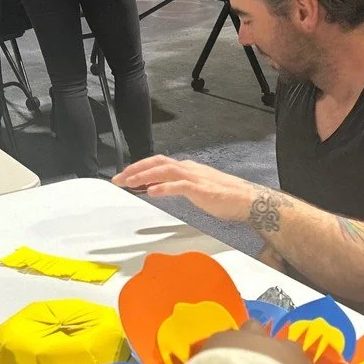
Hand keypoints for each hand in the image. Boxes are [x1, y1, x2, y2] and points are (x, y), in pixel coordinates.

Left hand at [113, 155, 259, 221]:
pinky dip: (164, 187)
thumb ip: (176, 186)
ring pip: (165, 171)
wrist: (246, 200)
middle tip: (117, 179)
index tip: (123, 177)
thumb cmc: (223, 197)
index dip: (139, 168)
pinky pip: (180, 186)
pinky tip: (151, 192)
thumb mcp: (195, 189)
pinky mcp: (201, 189)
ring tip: (129, 183)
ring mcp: (195, 177)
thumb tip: (156, 188)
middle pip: (157, 163)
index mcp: (186, 168)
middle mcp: (188, 168)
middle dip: (135, 169)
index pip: (158, 163)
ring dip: (145, 176)